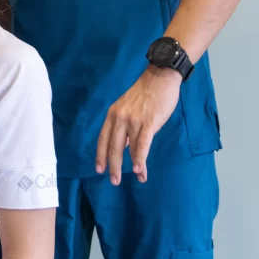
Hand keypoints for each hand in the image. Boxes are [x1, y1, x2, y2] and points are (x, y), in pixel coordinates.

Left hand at [95, 66, 181, 184]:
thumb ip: (124, 125)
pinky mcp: (149, 123)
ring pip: (130, 148)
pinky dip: (140, 158)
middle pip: (113, 146)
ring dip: (133, 165)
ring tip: (137, 178)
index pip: (103, 138)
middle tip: (114, 181)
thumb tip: (125, 145)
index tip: (99, 169)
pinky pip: (142, 144)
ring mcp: (134, 121)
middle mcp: (120, 118)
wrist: (160, 78)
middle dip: (113, 166)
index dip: (101, 155)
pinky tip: (139, 169)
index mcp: (113, 115)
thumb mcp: (127, 107)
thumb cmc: (145, 94)